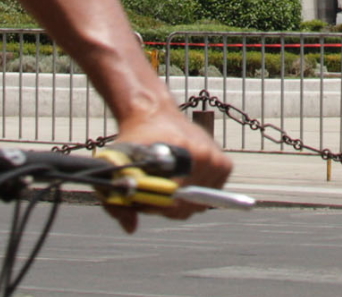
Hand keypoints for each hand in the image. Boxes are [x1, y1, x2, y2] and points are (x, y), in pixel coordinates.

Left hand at [105, 106, 233, 233]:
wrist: (154, 114)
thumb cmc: (135, 141)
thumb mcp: (117, 168)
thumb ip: (117, 201)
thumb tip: (131, 228)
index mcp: (180, 154)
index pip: (173, 202)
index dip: (156, 206)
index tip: (145, 198)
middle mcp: (202, 156)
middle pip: (188, 206)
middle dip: (169, 205)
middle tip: (156, 190)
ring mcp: (215, 160)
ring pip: (200, 203)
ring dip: (183, 200)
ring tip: (169, 182)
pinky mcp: (224, 164)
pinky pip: (212, 194)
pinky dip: (197, 192)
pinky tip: (184, 178)